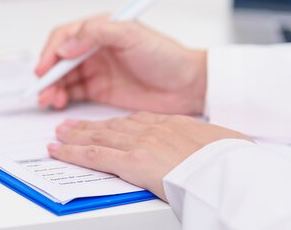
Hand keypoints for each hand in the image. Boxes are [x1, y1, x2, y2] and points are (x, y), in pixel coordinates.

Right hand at [35, 15, 206, 114]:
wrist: (189, 86)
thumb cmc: (166, 56)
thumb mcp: (132, 35)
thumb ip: (96, 33)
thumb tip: (65, 46)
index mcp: (100, 29)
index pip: (65, 36)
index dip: (51, 51)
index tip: (44, 68)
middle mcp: (94, 48)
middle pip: (59, 59)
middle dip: (47, 74)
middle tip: (42, 89)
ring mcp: (96, 70)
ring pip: (62, 78)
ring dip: (51, 88)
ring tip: (49, 101)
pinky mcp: (99, 90)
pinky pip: (72, 93)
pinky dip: (61, 98)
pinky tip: (59, 105)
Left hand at [47, 113, 250, 199]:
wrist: (233, 171)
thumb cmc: (233, 161)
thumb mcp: (222, 143)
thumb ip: (206, 144)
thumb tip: (212, 151)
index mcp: (172, 125)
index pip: (136, 121)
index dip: (116, 123)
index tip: (106, 123)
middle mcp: (152, 130)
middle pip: (112, 126)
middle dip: (89, 126)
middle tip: (70, 125)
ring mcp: (140, 144)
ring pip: (98, 137)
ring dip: (75, 136)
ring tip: (59, 134)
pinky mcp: (132, 161)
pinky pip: (94, 156)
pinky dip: (71, 152)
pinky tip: (57, 150)